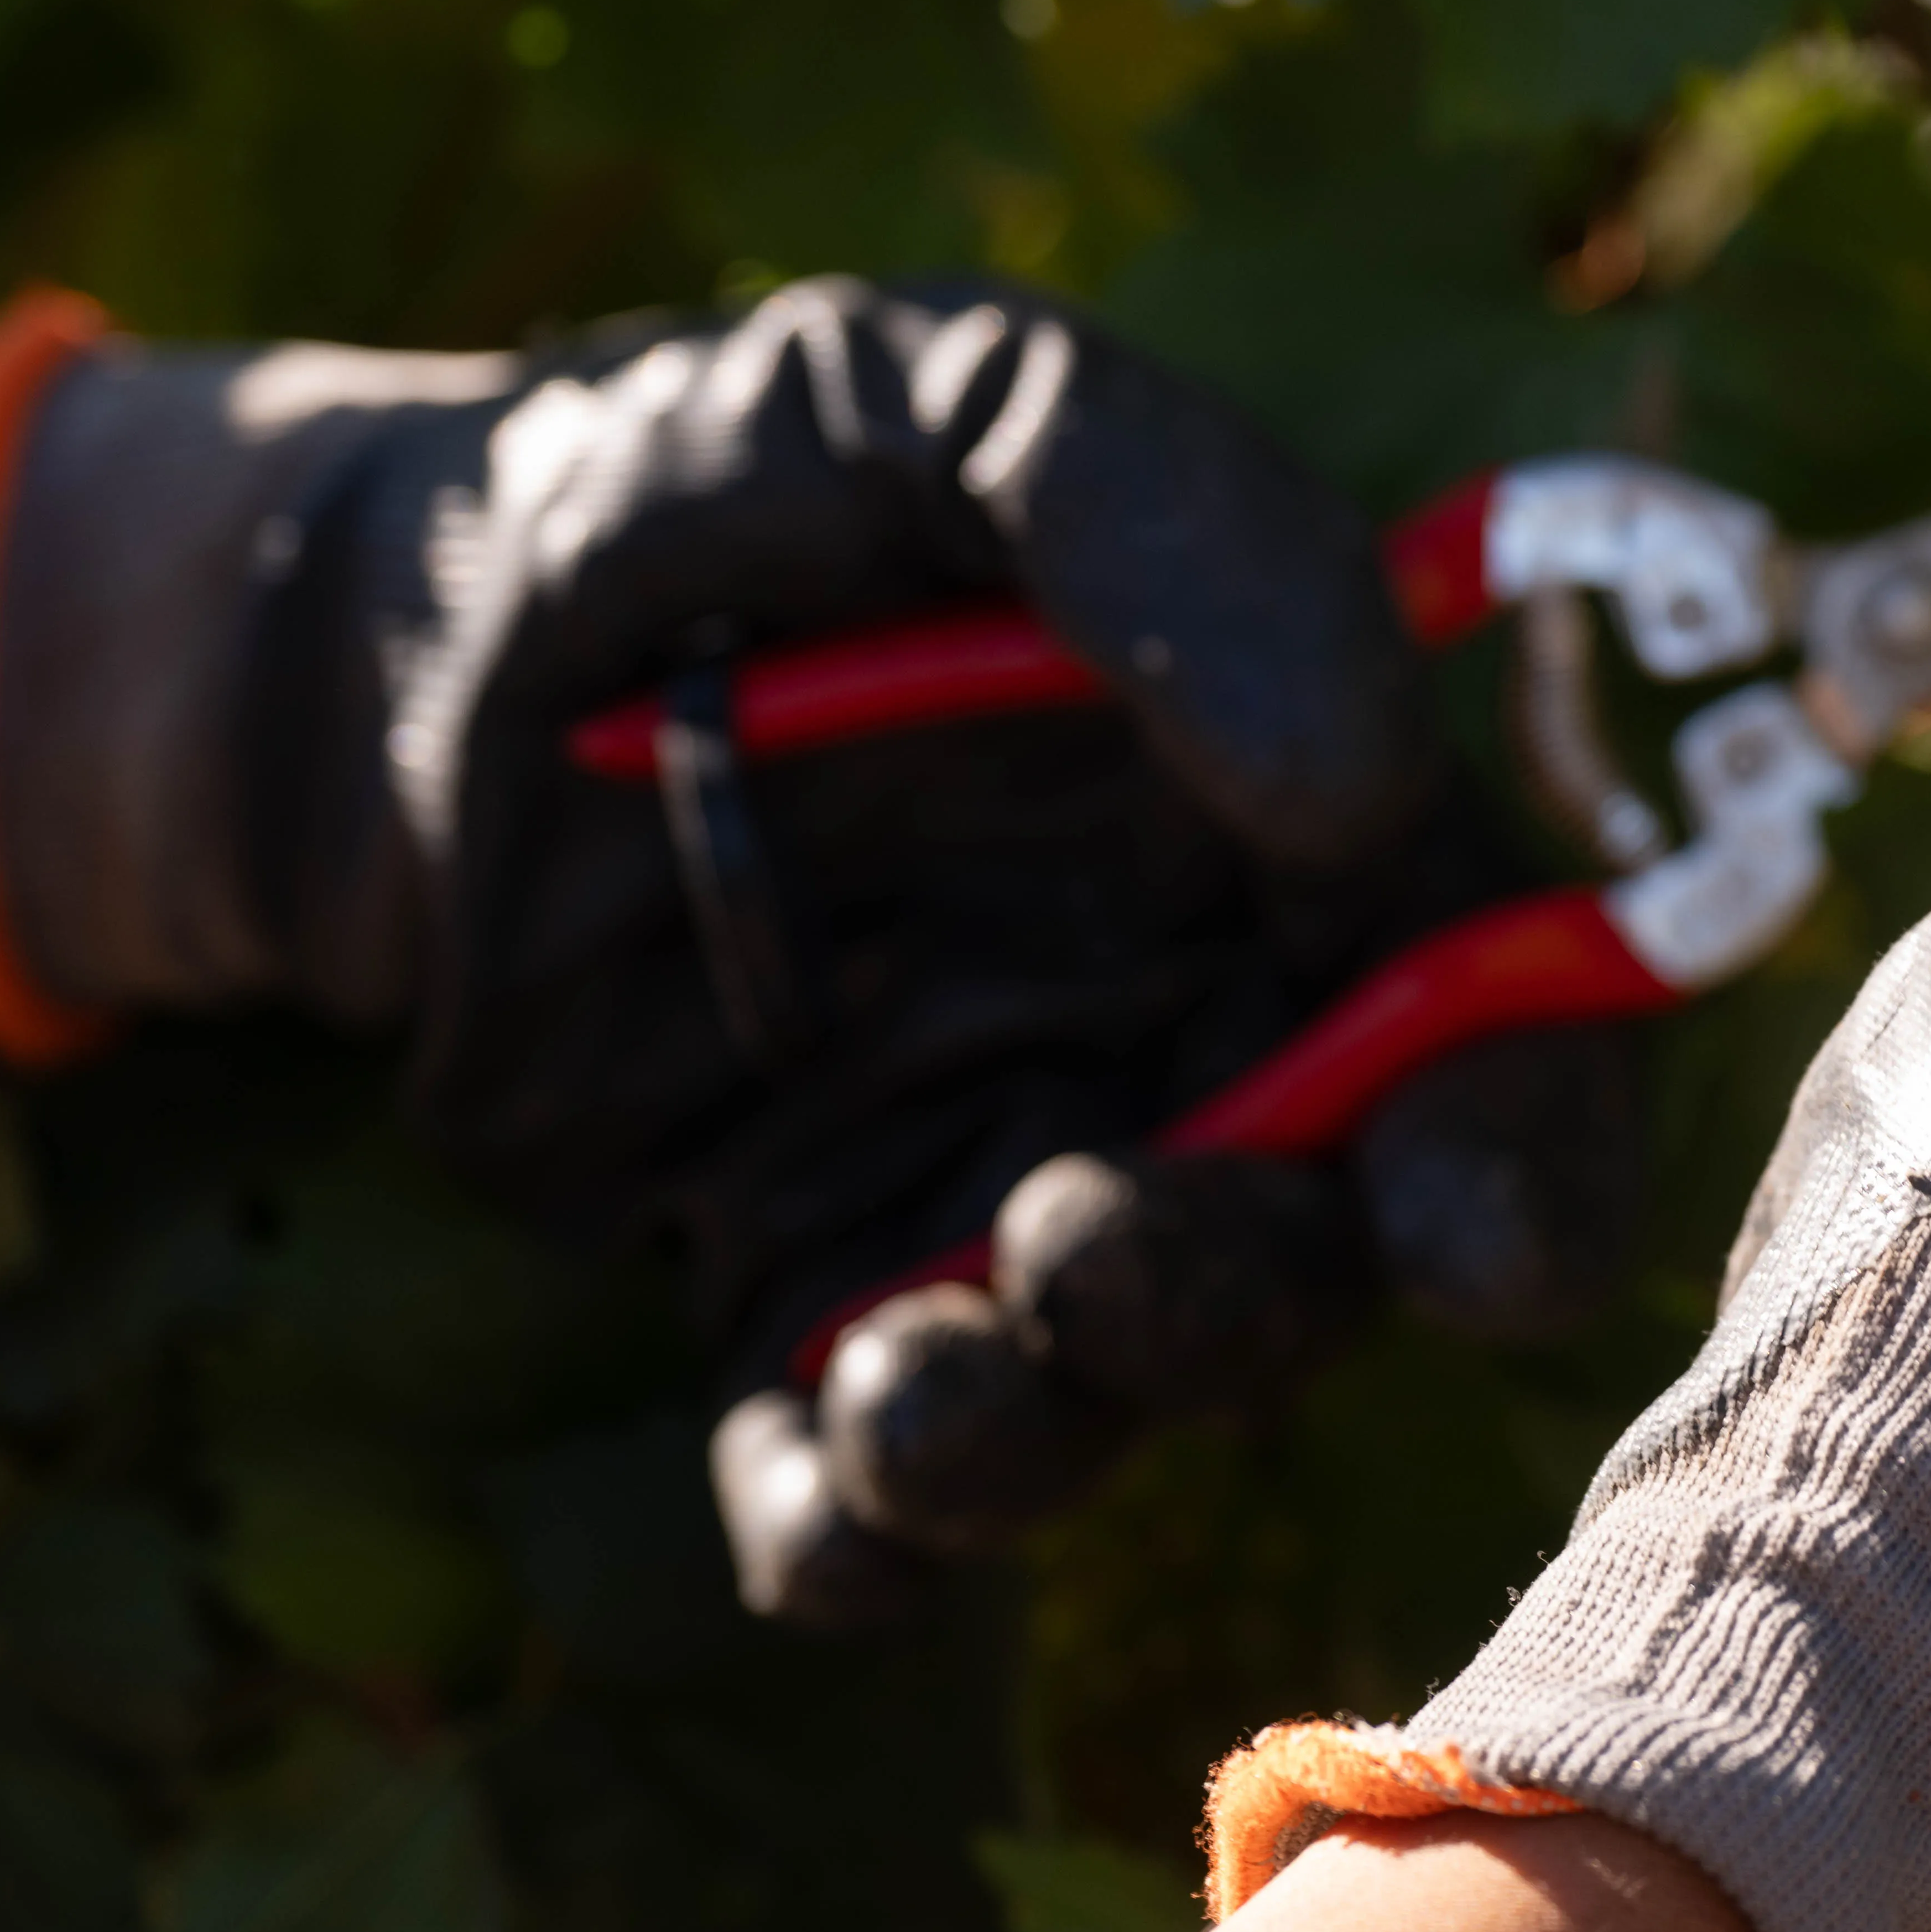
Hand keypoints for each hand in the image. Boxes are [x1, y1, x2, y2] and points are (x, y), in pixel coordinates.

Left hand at [0, 279, 1640, 1621]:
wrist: (404, 634)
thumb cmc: (731, 480)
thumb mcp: (944, 398)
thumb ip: (1173, 526)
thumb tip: (1355, 800)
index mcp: (1294, 841)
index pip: (1506, 1034)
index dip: (1526, 1158)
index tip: (1468, 1243)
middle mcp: (1188, 1038)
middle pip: (1322, 1254)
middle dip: (1237, 1304)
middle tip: (1082, 1248)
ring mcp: (995, 1178)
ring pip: (1103, 1392)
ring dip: (1042, 1429)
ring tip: (907, 1390)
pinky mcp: (799, 1291)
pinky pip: (861, 1485)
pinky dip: (849, 1533)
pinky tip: (806, 1478)